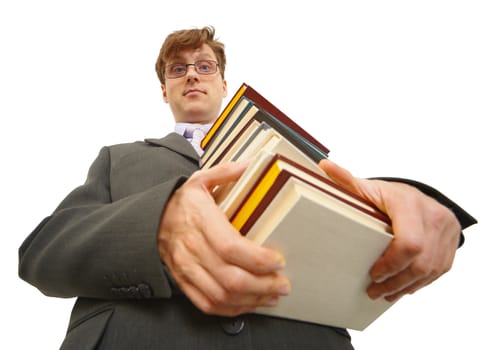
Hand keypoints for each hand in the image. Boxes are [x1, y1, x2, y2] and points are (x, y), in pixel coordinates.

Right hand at [158, 161, 290, 315]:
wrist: (150, 221)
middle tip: (283, 284)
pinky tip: (249, 304)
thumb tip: (253, 163)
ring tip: (272, 296)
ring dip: (252, 300)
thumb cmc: (179, 202)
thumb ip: (226, 172)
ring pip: (222, 295)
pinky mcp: (184, 282)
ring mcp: (187, 269)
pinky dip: (232, 309)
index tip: (278, 260)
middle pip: (231, 278)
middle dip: (263, 285)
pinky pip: (208, 304)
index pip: (231, 248)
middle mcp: (193, 249)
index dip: (258, 259)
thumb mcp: (199, 180)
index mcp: (200, 221)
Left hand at [319, 159, 460, 301]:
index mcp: (410, 203)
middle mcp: (434, 216)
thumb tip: (324, 167)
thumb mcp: (368, 188)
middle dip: (395, 281)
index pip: (408, 242)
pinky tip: (403, 287)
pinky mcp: (451, 243)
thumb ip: (347, 180)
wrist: (415, 195)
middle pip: (420, 262)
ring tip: (385, 293)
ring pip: (430, 270)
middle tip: (374, 290)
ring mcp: (447, 231)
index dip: (391, 263)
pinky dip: (419, 282)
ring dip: (406, 286)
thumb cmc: (389, 195)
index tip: (373, 273)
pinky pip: (438, 270)